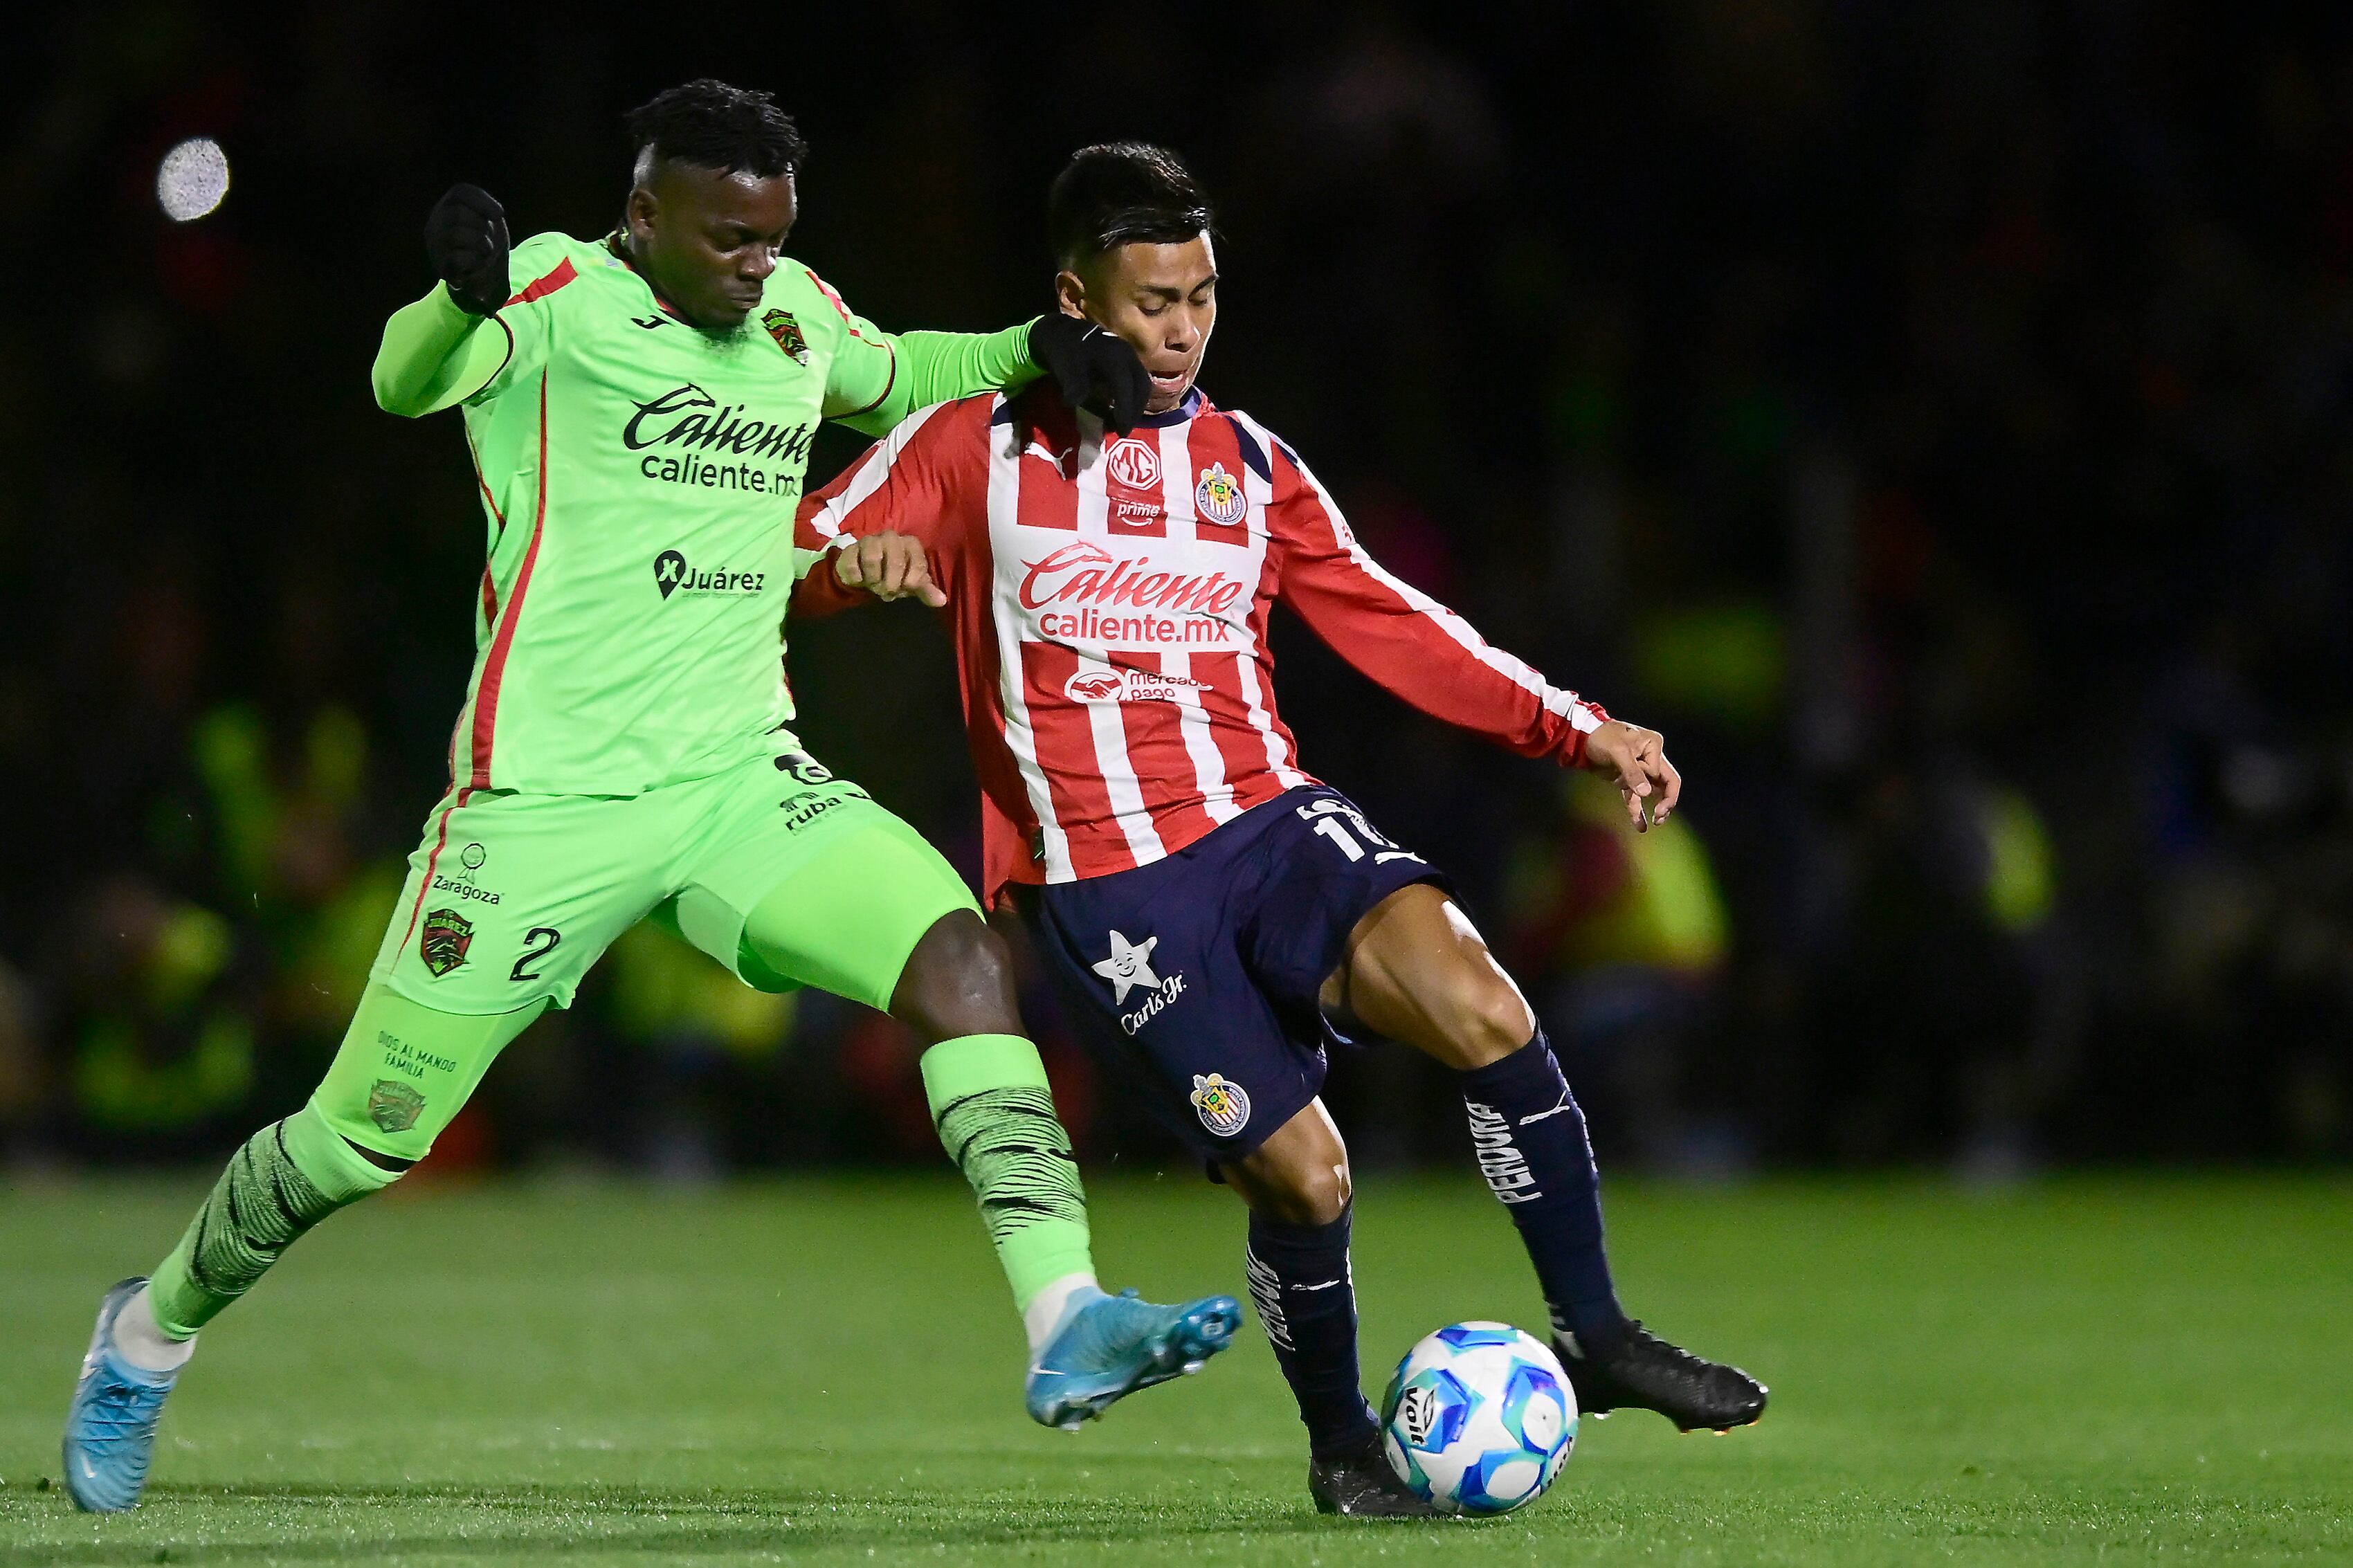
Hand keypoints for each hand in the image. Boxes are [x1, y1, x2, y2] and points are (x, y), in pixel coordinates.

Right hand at [425, 184, 510, 315]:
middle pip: (458, 213)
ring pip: (455, 234)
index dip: (482, 201)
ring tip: (486, 251)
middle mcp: (435, 224)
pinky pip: (457, 258)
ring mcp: (434, 246)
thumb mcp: (488, 222)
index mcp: (447, 208)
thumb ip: (486, 210)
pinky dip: (476, 260)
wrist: (483, 279)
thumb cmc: (485, 245)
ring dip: (481, 243)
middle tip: (488, 238)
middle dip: (482, 226)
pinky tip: (478, 264)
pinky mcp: (441, 266)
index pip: (460, 192)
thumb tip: (497, 214)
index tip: (501, 215)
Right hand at [831, 532, 945, 605]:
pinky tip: (860, 580)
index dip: (911, 582)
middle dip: (892, 584)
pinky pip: (853, 566)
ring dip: (873, 580)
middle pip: (896, 562)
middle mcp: (892, 537)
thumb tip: (942, 601)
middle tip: (887, 592)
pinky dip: (857, 578)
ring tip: (874, 585)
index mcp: (911, 544)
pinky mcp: (850, 549)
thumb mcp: (912, 584)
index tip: (905, 589)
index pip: (917, 564)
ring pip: (872, 559)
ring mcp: (870, 540)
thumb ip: (927, 591)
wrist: (865, 575)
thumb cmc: (894, 576)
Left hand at [1029, 312, 1147, 433]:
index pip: (1126, 387)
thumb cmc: (1066, 351)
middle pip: (1141, 387)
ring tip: (1122, 423)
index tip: (1121, 430)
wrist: (1065, 332)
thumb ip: (1073, 385)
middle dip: (1134, 411)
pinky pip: (1138, 382)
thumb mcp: (1066, 367)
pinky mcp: (1129, 361)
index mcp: (1114, 356)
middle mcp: (1128, 355)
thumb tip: (1074, 402)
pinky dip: (1133, 398)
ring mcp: (1131, 357)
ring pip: (1143, 385)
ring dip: (1136, 406)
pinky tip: (1121, 410)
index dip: (1125, 410)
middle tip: (1123, 430)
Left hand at [1582, 720, 1681, 831]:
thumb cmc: (1601, 738)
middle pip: (1666, 782)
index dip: (1645, 778)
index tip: (1626, 774)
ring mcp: (1640, 768)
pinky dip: (1637, 810)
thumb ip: (1633, 772)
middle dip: (1666, 801)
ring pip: (1653, 792)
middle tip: (1660, 817)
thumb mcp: (1617, 752)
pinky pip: (1636, 796)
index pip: (1658, 770)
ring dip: (1656, 808)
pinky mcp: (1627, 778)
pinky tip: (1640, 826)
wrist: (1581, 738)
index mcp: (1653, 745)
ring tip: (1656, 823)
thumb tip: (1647, 794)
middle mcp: (1651, 756)